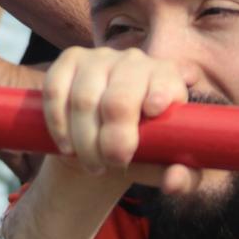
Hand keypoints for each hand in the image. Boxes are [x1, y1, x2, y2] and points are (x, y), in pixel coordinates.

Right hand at [40, 46, 199, 192]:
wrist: (102, 143)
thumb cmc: (142, 152)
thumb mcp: (165, 166)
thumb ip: (181, 178)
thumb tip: (173, 180)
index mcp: (166, 79)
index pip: (164, 80)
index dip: (158, 93)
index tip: (151, 112)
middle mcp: (135, 61)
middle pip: (120, 97)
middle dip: (114, 136)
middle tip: (114, 162)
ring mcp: (99, 57)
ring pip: (84, 99)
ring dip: (84, 140)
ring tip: (93, 164)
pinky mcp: (70, 59)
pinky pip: (56, 89)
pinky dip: (58, 123)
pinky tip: (66, 145)